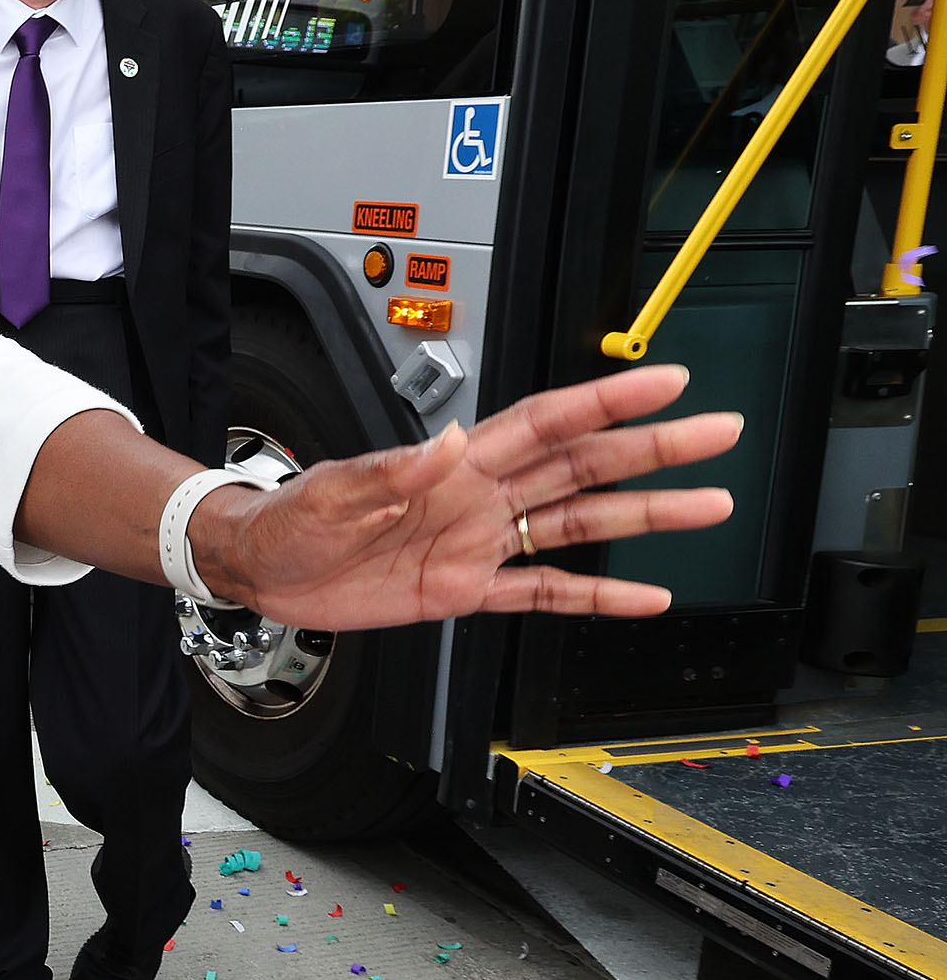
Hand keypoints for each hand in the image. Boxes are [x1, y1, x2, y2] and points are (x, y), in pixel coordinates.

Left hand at [198, 365, 739, 626]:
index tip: (662, 381)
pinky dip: (597, 596)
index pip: (546, 423)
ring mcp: (479, 542)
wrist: (261, 568)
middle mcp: (479, 497)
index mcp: (454, 464)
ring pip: (578, 523)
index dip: (606, 401)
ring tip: (708, 505)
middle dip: (653, 449)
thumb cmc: (288, 520)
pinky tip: (646, 598)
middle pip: (584, 465)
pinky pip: (545, 593)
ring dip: (645, 515)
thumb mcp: (330, 492)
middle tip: (716, 432)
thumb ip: (388, 472)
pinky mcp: (466, 589)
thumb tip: (445, 444)